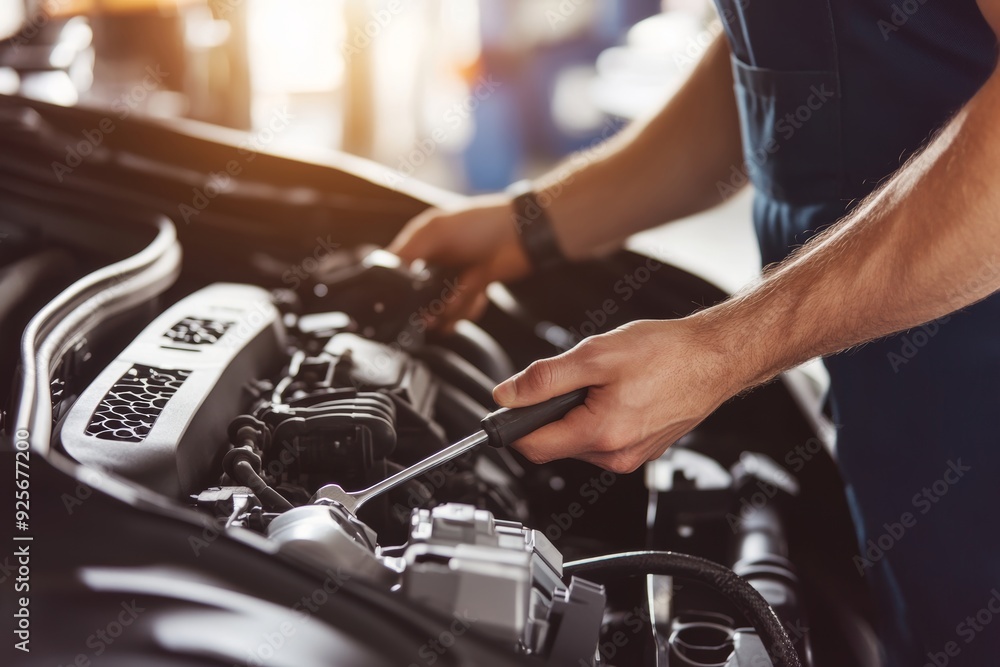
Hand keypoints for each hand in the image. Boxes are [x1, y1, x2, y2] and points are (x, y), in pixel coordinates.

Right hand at [387, 194, 531, 329]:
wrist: (523, 235)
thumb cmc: (480, 224)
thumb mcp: (436, 232)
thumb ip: (408, 252)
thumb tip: (386, 273)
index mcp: (421, 244)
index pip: (397, 273)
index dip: (397, 291)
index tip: (400, 305)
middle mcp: (434, 263)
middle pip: (417, 299)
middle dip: (426, 308)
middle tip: (431, 313)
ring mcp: (453, 279)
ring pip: (440, 310)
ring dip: (451, 307)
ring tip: (463, 292)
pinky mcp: (472, 292)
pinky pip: (462, 312)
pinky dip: (469, 307)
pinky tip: (477, 292)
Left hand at [492, 318, 740, 472]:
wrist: (715, 358)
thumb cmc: (668, 354)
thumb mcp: (596, 355)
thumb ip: (545, 378)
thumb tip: (508, 394)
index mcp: (601, 434)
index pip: (533, 446)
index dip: (514, 424)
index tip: (511, 405)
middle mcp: (616, 455)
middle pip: (555, 443)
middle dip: (552, 412)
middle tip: (576, 378)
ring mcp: (631, 456)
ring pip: (578, 442)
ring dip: (577, 413)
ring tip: (604, 382)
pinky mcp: (642, 450)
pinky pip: (602, 439)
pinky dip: (599, 416)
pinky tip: (620, 392)